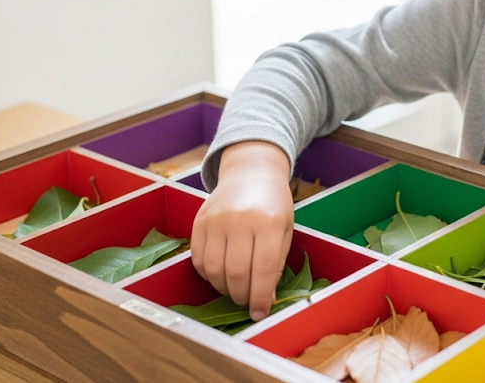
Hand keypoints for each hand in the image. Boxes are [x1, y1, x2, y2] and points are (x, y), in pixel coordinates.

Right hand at [191, 141, 293, 321]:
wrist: (250, 172)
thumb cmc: (273, 204)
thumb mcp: (286, 229)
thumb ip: (276, 263)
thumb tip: (265, 300)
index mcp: (270, 222)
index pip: (263, 269)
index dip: (260, 297)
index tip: (260, 313)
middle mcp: (241, 220)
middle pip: (235, 273)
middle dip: (241, 296)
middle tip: (247, 302)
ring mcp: (216, 220)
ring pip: (214, 270)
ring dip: (224, 289)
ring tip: (235, 289)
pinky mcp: (199, 221)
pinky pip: (198, 260)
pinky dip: (209, 275)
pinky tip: (220, 274)